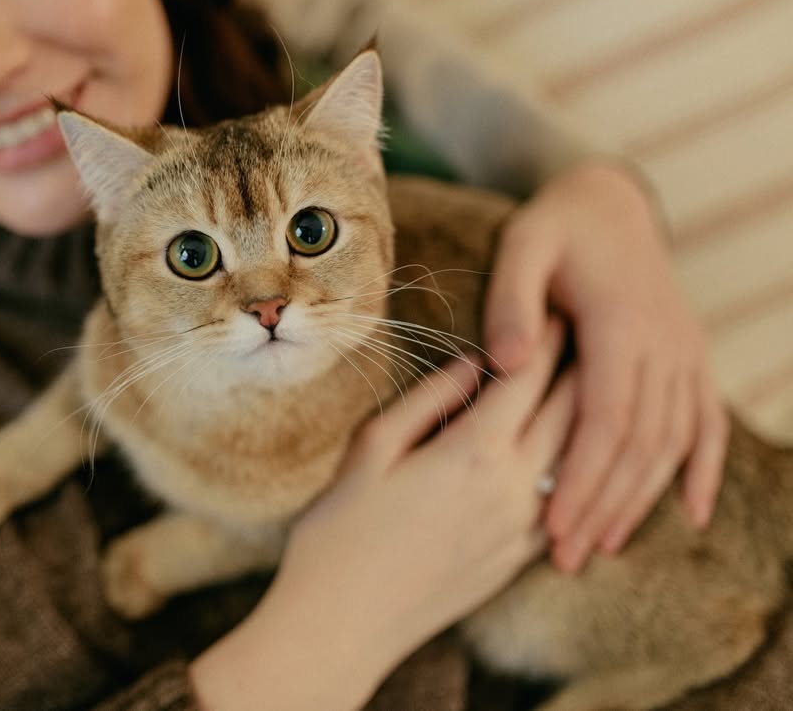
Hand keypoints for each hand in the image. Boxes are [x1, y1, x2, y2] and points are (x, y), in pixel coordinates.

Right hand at [192, 320, 574, 710]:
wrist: (343, 623)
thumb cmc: (341, 531)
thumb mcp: (371, 450)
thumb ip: (428, 401)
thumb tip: (472, 363)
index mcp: (473, 452)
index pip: (528, 379)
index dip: (547, 338)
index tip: (557, 307)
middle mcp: (513, 489)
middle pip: (569, 414)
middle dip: (581, 368)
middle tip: (588, 333)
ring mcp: (522, 530)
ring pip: (577, 460)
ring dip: (587, 419)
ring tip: (588, 386)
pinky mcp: (518, 561)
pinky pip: (564, 503)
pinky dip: (576, 471)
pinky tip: (570, 456)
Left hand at [483, 160, 729, 573]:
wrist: (608, 201)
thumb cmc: (555, 228)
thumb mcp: (521, 246)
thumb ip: (512, 302)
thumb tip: (506, 363)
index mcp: (621, 323)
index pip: (605, 419)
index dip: (582, 477)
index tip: (553, 524)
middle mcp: (664, 344)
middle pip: (639, 443)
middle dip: (602, 503)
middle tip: (565, 554)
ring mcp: (684, 352)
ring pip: (672, 441)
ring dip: (641, 498)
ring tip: (602, 544)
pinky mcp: (689, 358)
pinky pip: (706, 420)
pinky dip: (703, 467)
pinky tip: (691, 512)